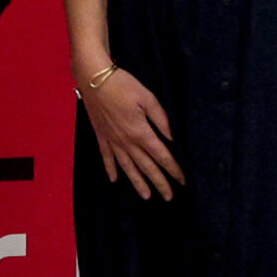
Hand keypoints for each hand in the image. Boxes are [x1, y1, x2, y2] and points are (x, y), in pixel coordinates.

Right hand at [82, 65, 182, 200]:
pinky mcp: (101, 136)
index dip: (173, 169)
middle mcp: (127, 141)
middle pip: (146, 166)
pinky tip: (115, 180)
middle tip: (169, 197)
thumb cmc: (123, 85)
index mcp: (141, 132)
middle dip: (159, 182)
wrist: (94, 79)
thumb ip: (161, 119)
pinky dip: (111, 170)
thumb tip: (172, 138)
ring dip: (137, 182)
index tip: (183, 181)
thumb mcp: (148, 98)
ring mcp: (112, 140)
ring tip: (146, 196)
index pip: (161, 156)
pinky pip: (107, 157)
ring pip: (127, 167)